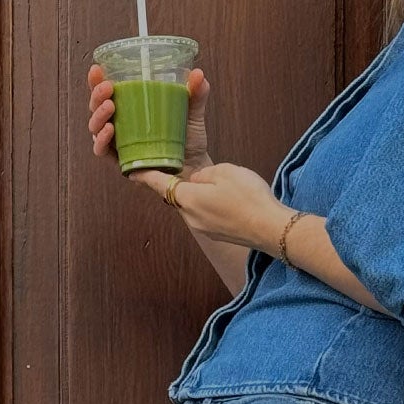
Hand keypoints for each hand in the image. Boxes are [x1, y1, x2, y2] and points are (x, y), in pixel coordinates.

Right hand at [87, 64, 211, 173]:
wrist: (195, 169)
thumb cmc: (189, 141)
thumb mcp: (192, 113)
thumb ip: (196, 93)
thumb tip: (198, 73)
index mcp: (130, 110)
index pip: (107, 93)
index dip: (97, 81)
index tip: (97, 69)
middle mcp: (120, 126)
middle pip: (97, 109)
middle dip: (96, 96)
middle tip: (108, 87)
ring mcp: (118, 145)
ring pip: (95, 129)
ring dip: (99, 116)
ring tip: (110, 106)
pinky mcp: (121, 163)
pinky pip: (103, 153)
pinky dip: (101, 141)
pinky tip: (109, 130)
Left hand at [128, 160, 282, 250]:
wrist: (270, 228)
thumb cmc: (248, 197)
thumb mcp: (224, 172)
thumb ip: (203, 174)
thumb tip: (197, 181)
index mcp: (187, 198)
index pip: (159, 184)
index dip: (145, 176)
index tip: (132, 171)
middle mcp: (190, 217)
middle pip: (178, 195)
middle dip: (182, 183)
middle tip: (187, 170)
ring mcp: (203, 228)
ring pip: (194, 205)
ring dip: (200, 194)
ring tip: (221, 186)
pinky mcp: (216, 233)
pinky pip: (207, 214)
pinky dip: (212, 205)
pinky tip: (229, 200)